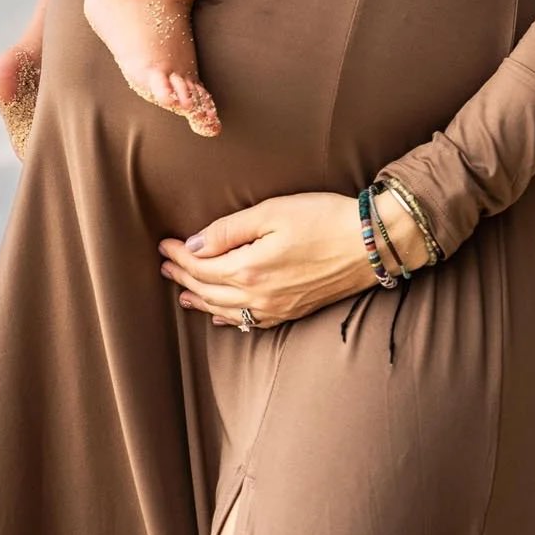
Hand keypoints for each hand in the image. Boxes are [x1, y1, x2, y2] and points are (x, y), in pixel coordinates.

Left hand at [158, 188, 427, 328]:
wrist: (370, 244)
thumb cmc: (324, 218)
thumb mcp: (273, 211)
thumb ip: (230, 229)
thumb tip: (194, 244)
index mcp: (249, 268)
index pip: (200, 265)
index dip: (179, 255)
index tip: (164, 244)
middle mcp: (258, 295)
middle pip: (208, 289)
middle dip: (183, 276)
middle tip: (164, 265)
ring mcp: (275, 307)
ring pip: (225, 309)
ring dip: (199, 299)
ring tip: (181, 292)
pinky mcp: (291, 311)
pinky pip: (249, 322)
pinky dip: (228, 318)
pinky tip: (220, 315)